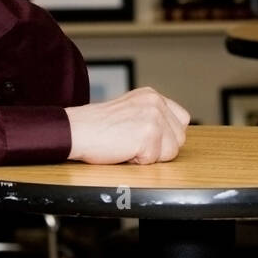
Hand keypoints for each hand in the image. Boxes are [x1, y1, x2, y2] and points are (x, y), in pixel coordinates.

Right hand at [64, 87, 189, 164]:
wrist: (76, 131)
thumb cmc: (98, 127)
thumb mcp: (130, 111)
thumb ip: (152, 116)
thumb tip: (173, 135)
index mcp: (152, 95)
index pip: (182, 120)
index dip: (167, 136)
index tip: (146, 138)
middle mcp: (156, 102)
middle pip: (179, 138)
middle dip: (159, 148)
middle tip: (131, 142)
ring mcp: (153, 117)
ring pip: (171, 151)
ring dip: (149, 156)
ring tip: (127, 145)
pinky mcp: (148, 134)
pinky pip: (154, 160)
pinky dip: (138, 161)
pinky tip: (123, 150)